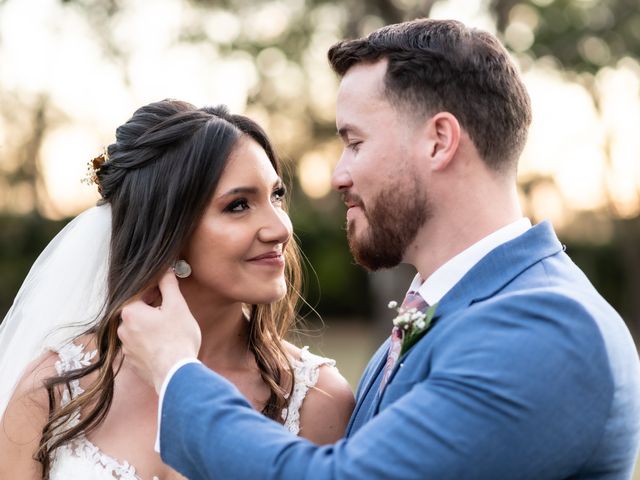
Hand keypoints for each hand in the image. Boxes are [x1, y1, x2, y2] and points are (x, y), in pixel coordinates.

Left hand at [118, 269, 200, 392]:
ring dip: (151, 326)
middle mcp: (122, 329)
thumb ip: (168, 285)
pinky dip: (151, 342)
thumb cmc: (177, 338)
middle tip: (172, 312)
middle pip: (138, 311)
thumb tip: (165, 270)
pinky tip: (165, 344)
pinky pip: (140, 345)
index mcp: (130, 312)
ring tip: (170, 330)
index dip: (156, 290)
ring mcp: (126, 348)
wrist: (176, 374)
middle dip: (154, 309)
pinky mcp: (132, 362)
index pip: (140, 293)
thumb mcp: (177, 305)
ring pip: (139, 329)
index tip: (168, 293)